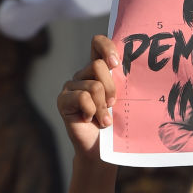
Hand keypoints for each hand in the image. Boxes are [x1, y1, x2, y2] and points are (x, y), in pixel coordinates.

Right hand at [57, 35, 118, 160]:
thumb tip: (129, 68)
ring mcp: (71, 86)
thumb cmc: (115, 123)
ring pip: (93, 85)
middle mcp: (82, 74)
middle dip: (112, 88)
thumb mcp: (122, 100)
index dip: (106, 46)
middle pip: (98, 65)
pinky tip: (90, 120)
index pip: (97, 43)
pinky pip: (82, 98)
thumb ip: (122, 82)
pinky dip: (91, 111)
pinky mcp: (63, 100)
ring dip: (103, 107)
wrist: (101, 148)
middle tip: (113, 105)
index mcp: (98, 70)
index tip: (116, 63)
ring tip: (105, 120)